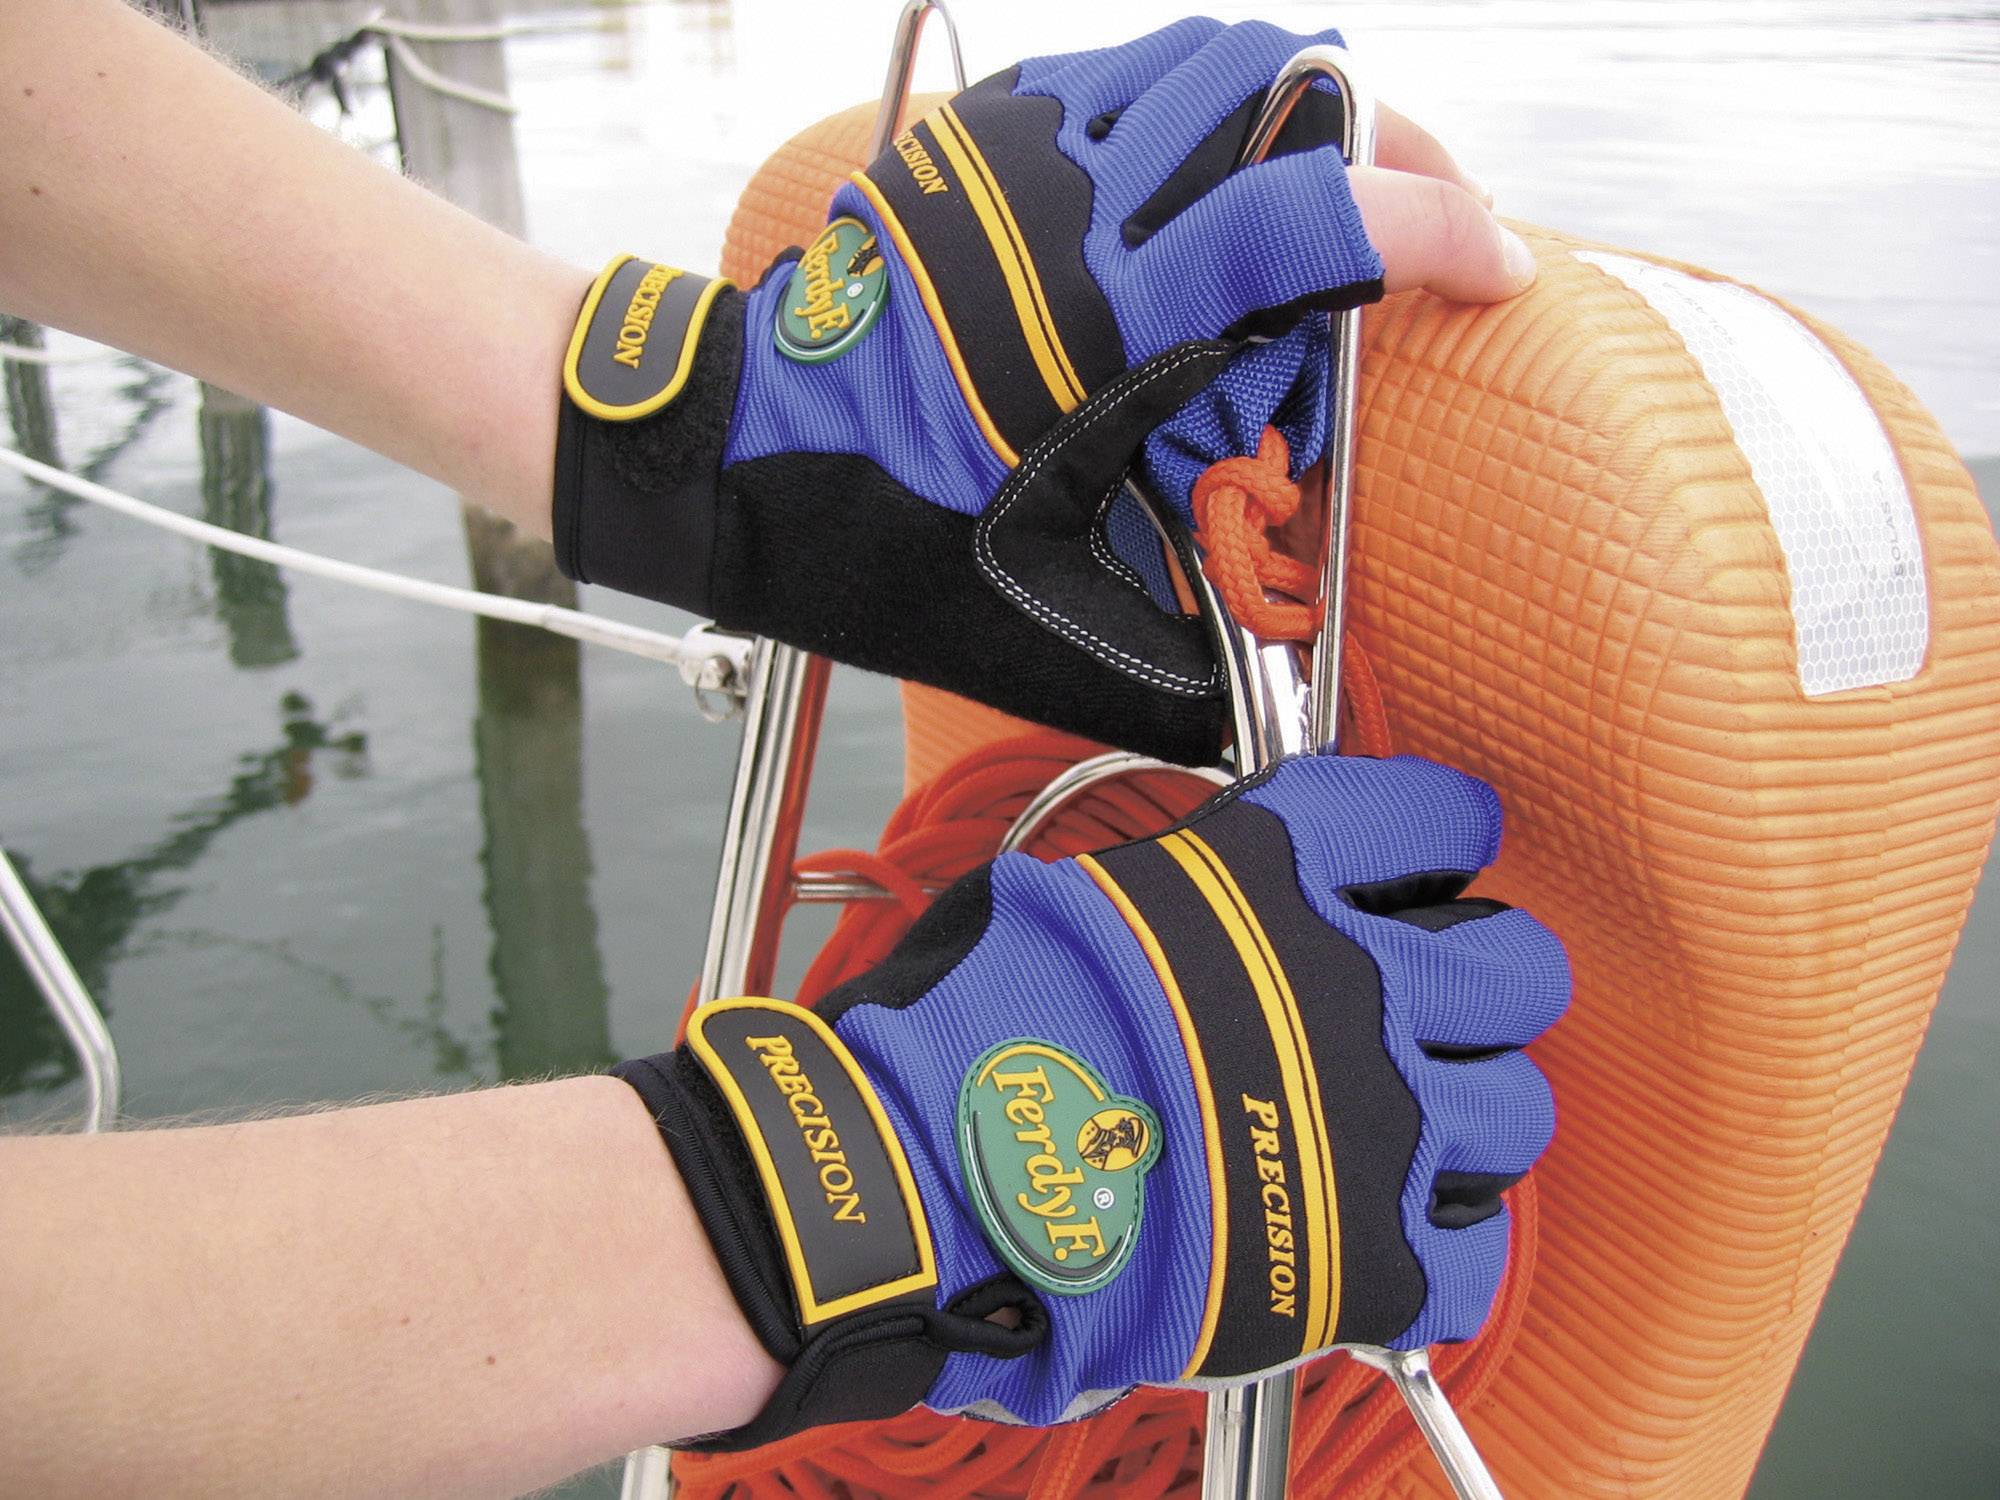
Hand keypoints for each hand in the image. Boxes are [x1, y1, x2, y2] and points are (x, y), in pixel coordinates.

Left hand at [554, 20, 1526, 766]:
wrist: (724, 459)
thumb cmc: (870, 545)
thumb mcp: (1036, 627)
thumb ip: (1178, 664)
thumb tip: (1281, 707)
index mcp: (1098, 328)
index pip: (1307, 216)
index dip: (1434, 223)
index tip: (1497, 266)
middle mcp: (1066, 210)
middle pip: (1279, 81)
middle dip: (1386, 136)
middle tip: (1416, 215)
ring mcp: (1014, 155)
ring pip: (1207, 53)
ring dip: (1295, 112)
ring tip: (1322, 198)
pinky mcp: (976, 141)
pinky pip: (1127, 75)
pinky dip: (1199, 111)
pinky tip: (1202, 198)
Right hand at [617, 754, 1566, 1442]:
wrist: (925, 1185)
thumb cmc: (970, 1036)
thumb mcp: (1070, 892)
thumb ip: (1185, 881)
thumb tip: (1225, 890)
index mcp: (1278, 875)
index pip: (1442, 819)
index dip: (1442, 844)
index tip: (1426, 872)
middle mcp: (1355, 986)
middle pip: (1522, 968)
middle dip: (1484, 985)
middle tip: (1422, 1012)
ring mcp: (1378, 1126)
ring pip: (1516, 1112)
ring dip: (1463, 1119)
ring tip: (1388, 1136)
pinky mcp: (1370, 1261)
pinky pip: (1477, 1255)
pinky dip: (1438, 1250)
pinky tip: (1375, 1235)